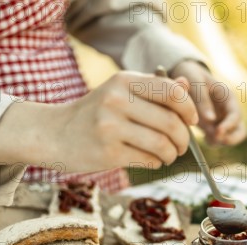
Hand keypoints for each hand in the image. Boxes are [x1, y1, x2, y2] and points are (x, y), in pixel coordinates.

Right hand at [0, 71, 198, 171]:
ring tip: (169, 155)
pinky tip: (152, 160)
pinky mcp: (108, 153)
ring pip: (162, 144)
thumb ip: (154, 89)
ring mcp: (110, 127)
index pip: (172, 92)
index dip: (190, 109)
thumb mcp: (120, 92)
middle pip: (171, 122)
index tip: (192, 121)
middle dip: (184, 138)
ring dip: (172, 154)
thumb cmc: (95, 113)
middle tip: (182, 146)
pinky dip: (156, 162)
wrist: (53, 134)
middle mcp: (116, 100)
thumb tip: (186, 84)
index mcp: (124, 80)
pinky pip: (148, 160)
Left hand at [170, 60, 246, 145]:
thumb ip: (202, 100)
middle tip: (215, 139)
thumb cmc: (191, 76)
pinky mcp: (215, 126)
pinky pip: (219, 140)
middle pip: (240, 131)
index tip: (217, 132)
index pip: (236, 115)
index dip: (229, 126)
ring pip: (231, 138)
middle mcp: (229, 110)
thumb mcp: (195, 82)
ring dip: (220, 142)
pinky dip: (213, 142)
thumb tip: (210, 120)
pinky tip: (204, 137)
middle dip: (230, 139)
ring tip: (207, 138)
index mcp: (228, 97)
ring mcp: (224, 119)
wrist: (187, 76)